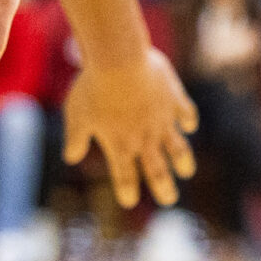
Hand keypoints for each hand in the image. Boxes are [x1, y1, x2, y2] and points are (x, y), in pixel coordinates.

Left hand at [62, 45, 198, 206]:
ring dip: (183, 161)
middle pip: (157, 170)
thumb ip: (76, 138)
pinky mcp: (174, 99)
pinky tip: (189, 125)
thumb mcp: (77, 115)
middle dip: (164, 187)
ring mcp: (162, 119)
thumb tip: (70, 157)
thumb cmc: (93, 88)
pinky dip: (188, 121)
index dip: (127, 190)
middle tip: (169, 200)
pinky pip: (186, 114)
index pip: (125, 176)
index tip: (129, 200)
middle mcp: (144, 137)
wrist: (119, 59)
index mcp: (120, 144)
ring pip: (178, 148)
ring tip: (186, 171)